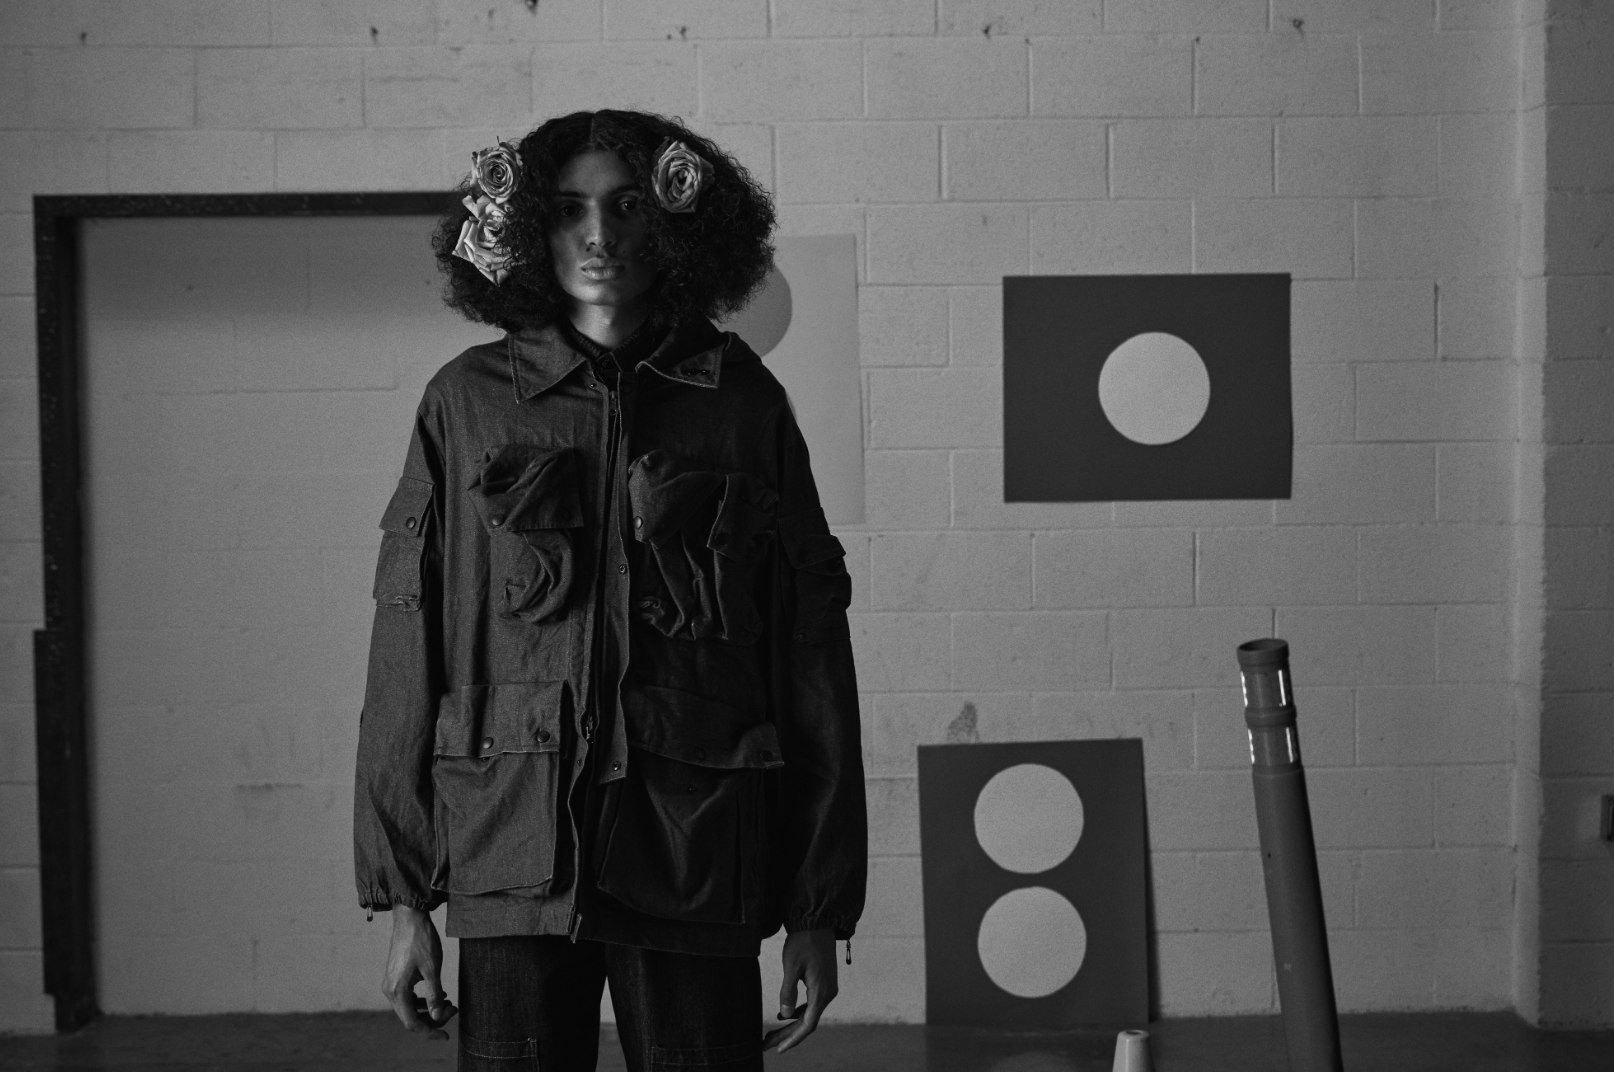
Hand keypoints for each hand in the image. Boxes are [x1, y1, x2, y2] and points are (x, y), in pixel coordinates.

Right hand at [382, 905, 457, 1040]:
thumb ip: (434, 995)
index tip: (446, 1036)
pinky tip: (439, 993)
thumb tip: (437, 1016)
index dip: (430, 1032)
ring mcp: (390, 984)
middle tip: (454, 1009)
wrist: (410, 918)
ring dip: (429, 1009)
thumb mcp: (432, 969)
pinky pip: (408, 997)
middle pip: (410, 1017)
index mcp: (397, 991)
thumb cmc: (421, 940)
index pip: (412, 1024)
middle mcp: (390, 990)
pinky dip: (423, 999)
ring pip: (409, 1008)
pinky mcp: (394, 977)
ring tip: (449, 1001)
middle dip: (433, 1018)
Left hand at [763, 928, 837, 1053]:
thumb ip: (788, 991)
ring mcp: (827, 988)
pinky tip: (783, 1016)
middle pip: (807, 1022)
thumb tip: (786, 1015)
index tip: (778, 1049)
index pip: (807, 1025)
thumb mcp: (791, 966)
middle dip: (787, 1035)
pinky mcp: (823, 983)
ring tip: (771, 1034)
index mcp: (821, 992)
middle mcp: (827, 993)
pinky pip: (811, 1004)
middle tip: (766, 1045)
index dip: (793, 1039)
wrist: (818, 922)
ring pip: (808, 1014)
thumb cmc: (803, 941)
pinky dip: (797, 1013)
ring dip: (790, 1025)